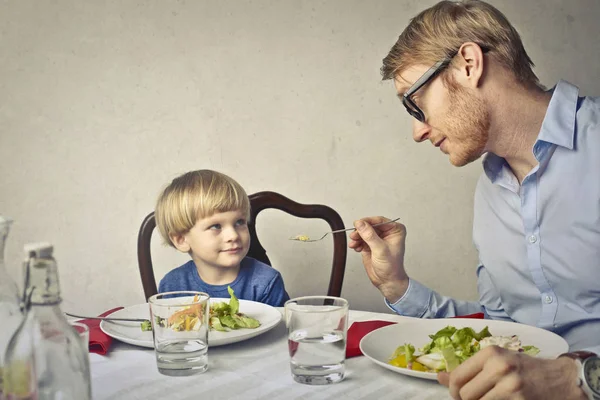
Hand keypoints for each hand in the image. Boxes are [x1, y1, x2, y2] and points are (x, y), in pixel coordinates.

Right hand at [348, 216, 407, 302]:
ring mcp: (377, 238)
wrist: (387, 281)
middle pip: (369, 225)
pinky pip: (360, 239)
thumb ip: (369, 235)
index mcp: (395, 230)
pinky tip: (355, 247)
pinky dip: (356, 242)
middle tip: (354, 235)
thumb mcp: (380, 249)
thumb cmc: (392, 267)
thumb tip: (361, 224)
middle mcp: (387, 233)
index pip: (379, 220)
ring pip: (363, 232)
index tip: (358, 224)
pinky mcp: (370, 244)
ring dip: (357, 237)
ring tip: (354, 243)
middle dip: (360, 231)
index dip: (368, 222)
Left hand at [438, 346, 585, 399]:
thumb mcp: (496, 362)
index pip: (457, 377)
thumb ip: (469, 369)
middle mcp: (499, 367)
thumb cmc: (524, 369)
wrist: (559, 379)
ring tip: (488, 399)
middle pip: (465, 395)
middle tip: (473, 399)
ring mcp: (510, 385)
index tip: (458, 395)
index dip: (454, 391)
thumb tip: (440, 377)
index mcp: (490, 353)